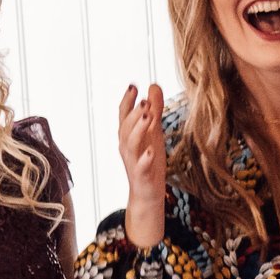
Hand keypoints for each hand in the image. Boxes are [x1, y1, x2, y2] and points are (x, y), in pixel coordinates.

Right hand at [117, 84, 168, 248]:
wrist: (147, 193)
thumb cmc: (149, 160)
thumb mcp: (154, 133)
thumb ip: (154, 110)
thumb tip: (154, 86)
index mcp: (129, 135)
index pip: (124, 115)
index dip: (127, 101)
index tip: (133, 86)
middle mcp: (127, 147)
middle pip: (126, 127)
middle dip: (133, 113)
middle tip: (144, 101)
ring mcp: (133, 161)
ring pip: (131, 143)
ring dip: (138, 129)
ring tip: (149, 117)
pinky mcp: (142, 175)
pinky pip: (141, 166)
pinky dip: (145, 158)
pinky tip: (152, 151)